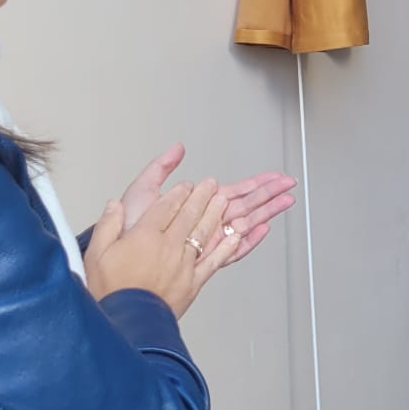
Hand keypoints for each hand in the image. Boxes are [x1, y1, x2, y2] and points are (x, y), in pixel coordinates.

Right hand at [83, 178, 238, 318]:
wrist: (128, 323)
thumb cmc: (110, 291)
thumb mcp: (96, 254)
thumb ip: (107, 226)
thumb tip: (113, 205)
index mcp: (144, 236)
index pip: (165, 207)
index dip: (177, 194)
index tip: (186, 185)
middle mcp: (168, 246)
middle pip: (188, 215)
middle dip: (201, 196)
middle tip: (211, 184)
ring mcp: (184, 264)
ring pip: (203, 232)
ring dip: (215, 214)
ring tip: (223, 200)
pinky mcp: (193, 282)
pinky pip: (214, 260)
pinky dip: (226, 247)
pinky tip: (235, 236)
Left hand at [120, 145, 296, 268]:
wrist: (119, 260)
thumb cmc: (127, 230)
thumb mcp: (142, 191)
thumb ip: (160, 169)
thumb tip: (177, 149)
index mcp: (194, 206)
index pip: (233, 192)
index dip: (255, 183)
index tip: (272, 176)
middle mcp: (204, 223)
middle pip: (245, 206)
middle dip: (269, 195)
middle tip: (289, 185)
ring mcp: (206, 242)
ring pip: (244, 225)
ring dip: (266, 212)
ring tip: (286, 201)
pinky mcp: (203, 260)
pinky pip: (232, 251)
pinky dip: (249, 241)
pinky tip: (263, 230)